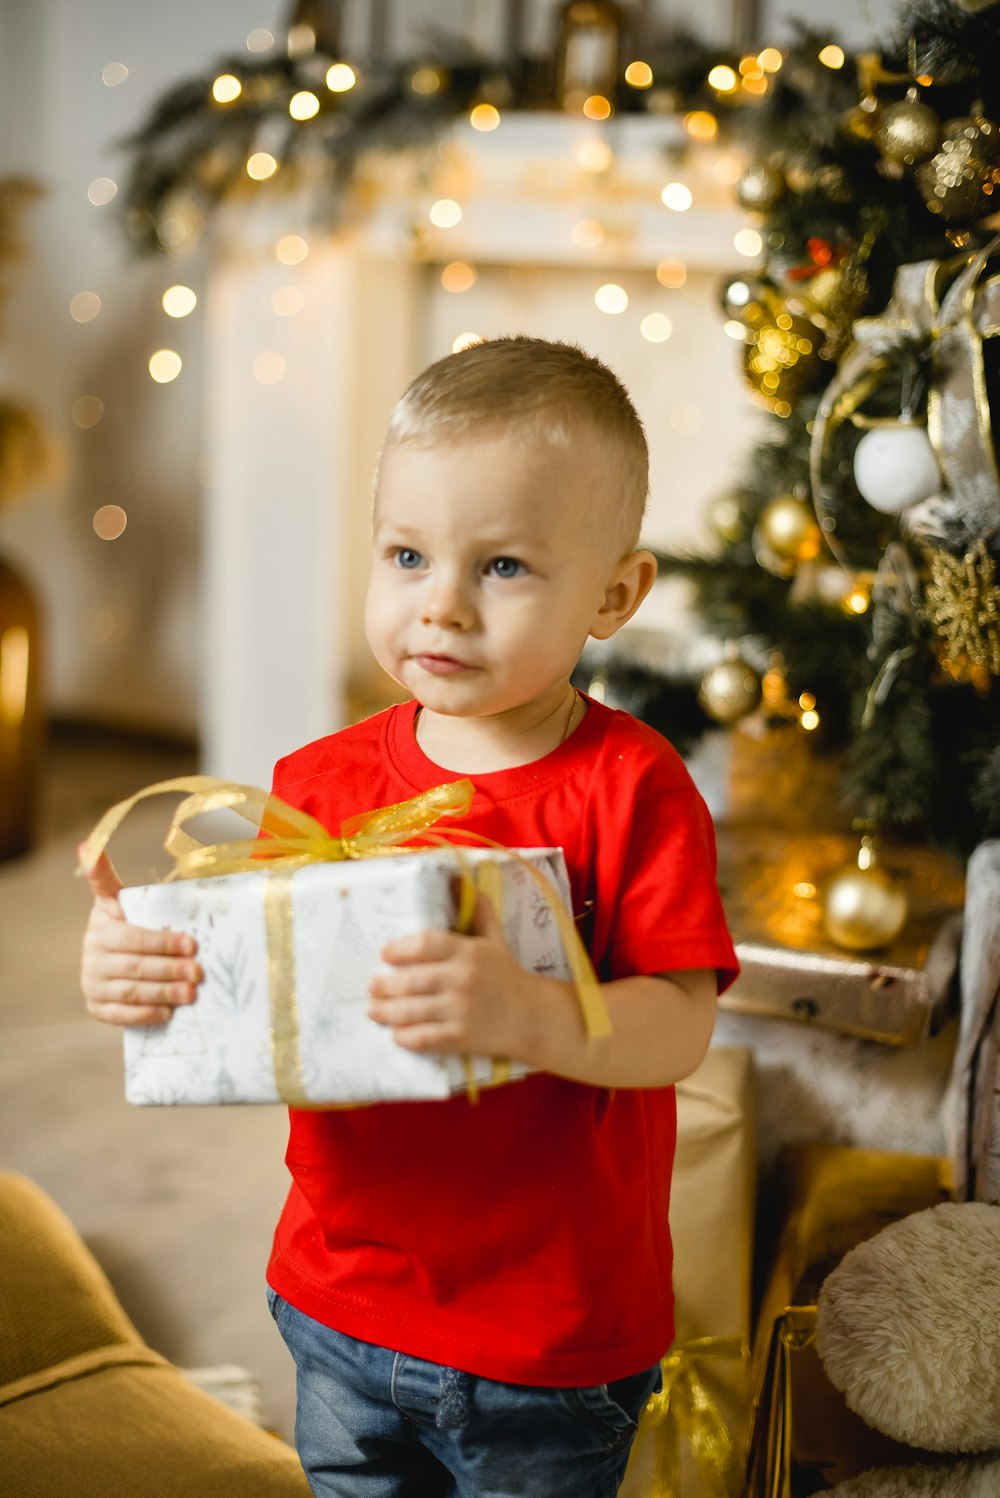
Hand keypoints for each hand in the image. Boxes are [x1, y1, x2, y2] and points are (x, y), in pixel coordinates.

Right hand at [79, 848, 202, 1026]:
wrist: (109, 959)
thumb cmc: (127, 922)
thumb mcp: (120, 899)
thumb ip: (106, 875)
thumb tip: (87, 841)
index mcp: (102, 923)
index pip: (135, 936)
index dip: (162, 941)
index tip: (190, 943)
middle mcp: (93, 952)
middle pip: (137, 964)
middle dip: (171, 968)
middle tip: (199, 971)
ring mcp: (92, 980)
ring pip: (132, 990)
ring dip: (163, 992)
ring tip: (191, 993)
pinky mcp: (96, 1005)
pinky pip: (120, 1014)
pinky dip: (144, 1014)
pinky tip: (167, 1013)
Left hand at [368, 892, 542, 1059]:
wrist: (533, 1016)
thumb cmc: (506, 974)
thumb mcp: (495, 938)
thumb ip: (477, 909)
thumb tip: (457, 879)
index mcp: (468, 951)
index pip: (425, 944)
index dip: (400, 948)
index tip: (384, 953)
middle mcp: (463, 979)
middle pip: (412, 980)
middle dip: (385, 985)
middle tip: (372, 986)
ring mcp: (462, 1010)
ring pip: (413, 1011)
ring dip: (387, 1012)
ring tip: (374, 1009)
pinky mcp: (462, 1037)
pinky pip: (425, 1038)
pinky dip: (406, 1036)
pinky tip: (396, 1033)